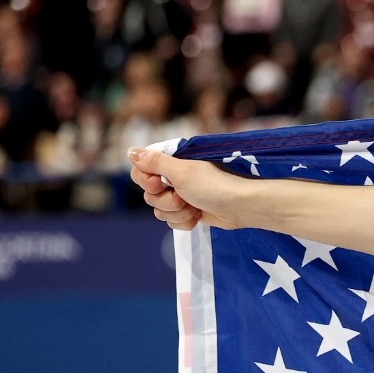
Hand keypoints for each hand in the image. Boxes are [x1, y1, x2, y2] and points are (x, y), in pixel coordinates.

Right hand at [127, 146, 244, 231]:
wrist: (243, 207)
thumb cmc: (216, 186)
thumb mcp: (182, 172)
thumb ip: (155, 162)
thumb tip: (130, 151)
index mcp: (172, 163)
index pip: (140, 172)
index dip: (146, 182)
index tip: (160, 184)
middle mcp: (174, 178)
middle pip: (148, 195)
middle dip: (166, 201)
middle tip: (184, 197)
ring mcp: (181, 195)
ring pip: (159, 210)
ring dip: (177, 212)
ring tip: (195, 207)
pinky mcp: (189, 211)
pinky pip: (171, 221)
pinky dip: (184, 221)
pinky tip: (198, 217)